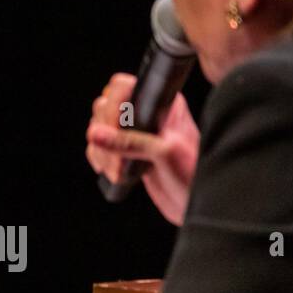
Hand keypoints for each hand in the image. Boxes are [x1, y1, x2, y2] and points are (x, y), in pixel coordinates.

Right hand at [85, 72, 199, 225]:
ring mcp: (134, 132)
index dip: (112, 105)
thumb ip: (130, 142)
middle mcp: (145, 113)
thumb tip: (96, 134)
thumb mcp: (165, 153)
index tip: (113, 128)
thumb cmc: (194, 176)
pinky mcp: (126, 151)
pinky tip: (114, 171)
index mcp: (161, 103)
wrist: (196, 205)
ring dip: (102, 151)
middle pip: (105, 106)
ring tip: (118, 170)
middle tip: (117, 154)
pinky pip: (99, 147)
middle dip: (104, 132)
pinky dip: (100, 158)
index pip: (122, 87)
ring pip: (99, 128)